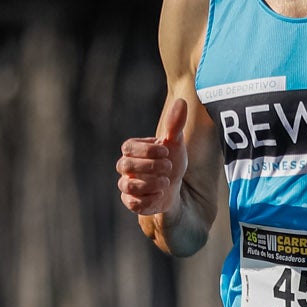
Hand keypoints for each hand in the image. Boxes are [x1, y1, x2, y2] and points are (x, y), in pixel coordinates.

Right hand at [116, 91, 188, 216]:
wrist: (175, 186)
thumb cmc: (171, 160)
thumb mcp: (176, 142)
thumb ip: (175, 124)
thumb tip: (181, 102)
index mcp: (132, 150)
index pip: (128, 147)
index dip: (147, 150)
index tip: (166, 152)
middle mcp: (125, 167)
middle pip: (125, 165)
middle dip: (149, 167)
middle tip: (169, 167)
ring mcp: (127, 185)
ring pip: (127, 186)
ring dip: (149, 184)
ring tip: (166, 182)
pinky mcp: (132, 202)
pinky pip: (132, 203)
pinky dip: (148, 200)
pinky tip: (160, 194)